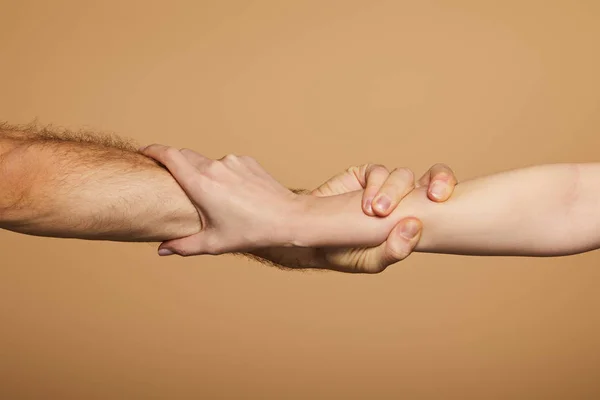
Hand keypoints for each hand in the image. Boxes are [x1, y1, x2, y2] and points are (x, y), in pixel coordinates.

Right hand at [139, 145, 302, 254]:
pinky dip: (222, 174)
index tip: (143, 153)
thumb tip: (161, 249)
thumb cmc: (251, 232)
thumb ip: (183, 245)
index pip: (169, 156)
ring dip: (202, 172)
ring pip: (207, 161)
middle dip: (174, 164)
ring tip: (210, 196)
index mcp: (201, 184)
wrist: (288, 218)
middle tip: (171, 180)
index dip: (152, 151)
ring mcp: (232, 161)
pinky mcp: (247, 161)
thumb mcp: (214, 242)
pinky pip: (227, 163)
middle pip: (184, 156)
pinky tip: (232, 193)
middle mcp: (214, 166)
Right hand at [251, 163, 457, 272]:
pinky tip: (366, 205)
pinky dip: (374, 186)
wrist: (313, 241)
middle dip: (438, 180)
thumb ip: (395, 249)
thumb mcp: (372, 261)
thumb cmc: (348, 253)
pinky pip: (377, 172)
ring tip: (377, 212)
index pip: (442, 196)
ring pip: (402, 176)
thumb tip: (415, 227)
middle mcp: (405, 197)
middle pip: (432, 175)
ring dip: (393, 193)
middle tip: (433, 196)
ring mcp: (384, 184)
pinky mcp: (363, 175)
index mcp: (416, 215)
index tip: (440, 198)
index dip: (446, 188)